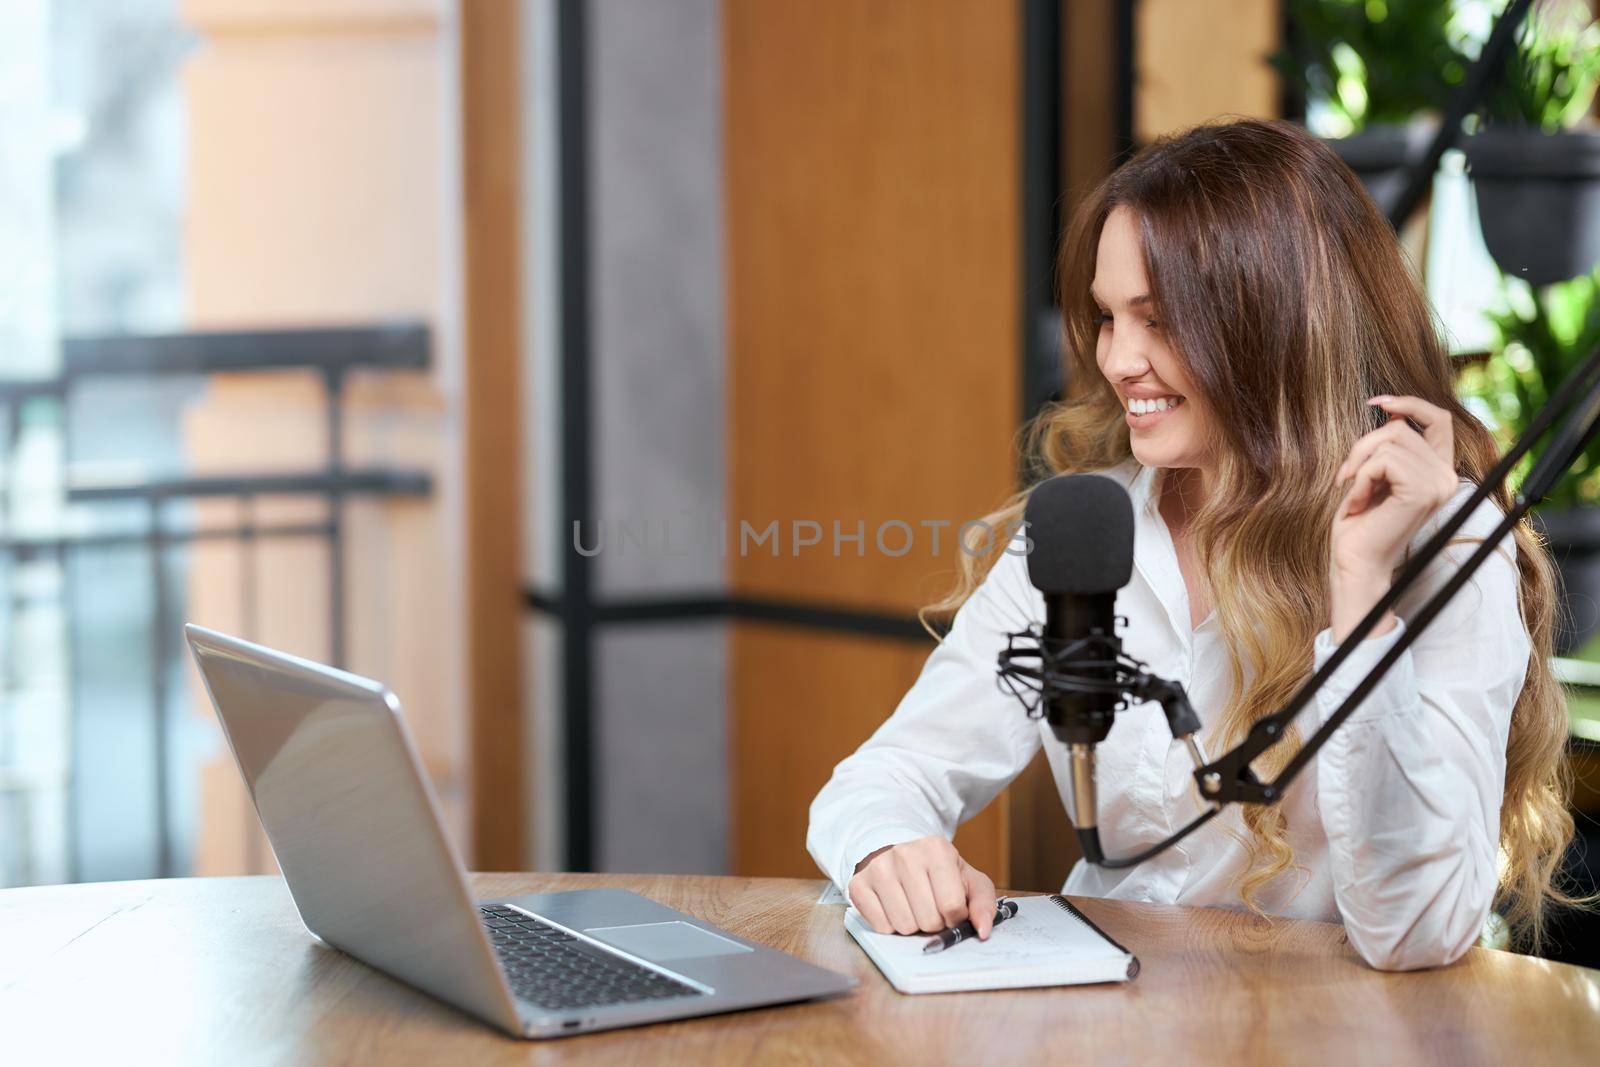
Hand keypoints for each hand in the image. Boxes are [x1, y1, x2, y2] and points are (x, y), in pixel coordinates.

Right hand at [847, 836, 997, 937]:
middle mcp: (904, 854)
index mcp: (937, 849)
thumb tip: (984, 931)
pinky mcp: (858, 885)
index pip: (952, 906)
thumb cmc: (940, 874)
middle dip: (933, 923)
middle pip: (927, 919)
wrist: (901, 857)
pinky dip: (891, 926)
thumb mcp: (969, 881)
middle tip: (931, 908)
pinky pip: (880, 927)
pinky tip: (894, 908)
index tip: (951, 908)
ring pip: (903, 926)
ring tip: (913, 907)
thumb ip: (984, 905)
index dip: (955, 917)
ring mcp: (878, 868)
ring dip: (913, 926)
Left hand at [1330, 395, 1458, 641]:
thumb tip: (1392, 408)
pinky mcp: (1422, 492)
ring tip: (1356, 495)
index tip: (1377, 402)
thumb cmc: (1360, 524)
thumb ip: (1389, 447)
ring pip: (1388, 441)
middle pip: (1400, 427)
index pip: (1439, 419)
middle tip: (1347, 479)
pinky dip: (1360, 480)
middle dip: (1362, 447)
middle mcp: (1446, 476)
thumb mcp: (1375, 475)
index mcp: (1438, 471)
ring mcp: (1438, 484)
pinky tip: (1358, 504)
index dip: (1410, 402)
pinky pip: (1381, 461)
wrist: (1355, 562)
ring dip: (1359, 466)